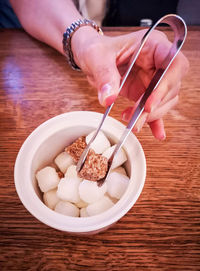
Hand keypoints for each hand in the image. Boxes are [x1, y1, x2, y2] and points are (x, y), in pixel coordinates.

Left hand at [72, 27, 188, 139]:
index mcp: (153, 45)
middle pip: (171, 87)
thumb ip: (104, 75)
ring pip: (165, 101)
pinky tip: (156, 132)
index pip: (174, 63)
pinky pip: (155, 108)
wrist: (90, 56)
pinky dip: (155, 121)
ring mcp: (153, 78)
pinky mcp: (145, 92)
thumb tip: (109, 98)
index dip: (166, 85)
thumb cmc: (96, 48)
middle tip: (136, 119)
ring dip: (150, 115)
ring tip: (131, 122)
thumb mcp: (96, 56)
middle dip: (154, 106)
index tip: (148, 103)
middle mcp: (158, 62)